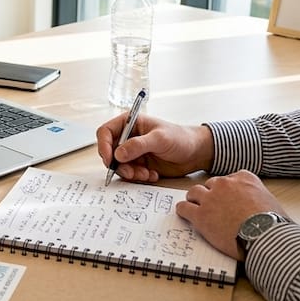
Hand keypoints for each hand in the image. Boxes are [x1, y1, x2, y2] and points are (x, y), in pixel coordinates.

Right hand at [96, 112, 213, 181]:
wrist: (196, 153)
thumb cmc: (180, 138)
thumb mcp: (160, 139)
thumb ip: (138, 145)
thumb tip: (118, 154)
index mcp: (130, 123)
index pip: (106, 132)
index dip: (103, 146)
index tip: (110, 159)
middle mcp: (128, 137)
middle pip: (110, 152)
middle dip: (119, 165)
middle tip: (131, 173)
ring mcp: (133, 152)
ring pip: (119, 166)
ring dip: (131, 173)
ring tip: (147, 174)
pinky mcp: (139, 164)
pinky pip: (130, 174)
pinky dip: (139, 177)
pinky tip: (153, 175)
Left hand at [175, 170, 286, 258]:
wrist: (267, 238)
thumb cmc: (274, 224)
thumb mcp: (270, 201)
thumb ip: (257, 197)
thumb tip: (256, 206)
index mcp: (244, 178)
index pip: (228, 179)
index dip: (226, 191)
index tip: (227, 198)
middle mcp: (225, 184)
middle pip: (210, 184)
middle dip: (211, 195)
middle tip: (213, 207)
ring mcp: (211, 198)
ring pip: (194, 192)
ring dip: (195, 200)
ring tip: (196, 209)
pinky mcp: (201, 215)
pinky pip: (184, 208)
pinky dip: (184, 211)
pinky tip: (186, 215)